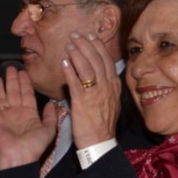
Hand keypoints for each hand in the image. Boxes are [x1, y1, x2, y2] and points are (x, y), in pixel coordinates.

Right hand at [0, 65, 57, 169]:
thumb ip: (51, 117)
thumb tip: (53, 105)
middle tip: (11, 68)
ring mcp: (5, 117)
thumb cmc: (34, 147)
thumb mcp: (49, 130)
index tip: (24, 72)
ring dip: (0, 87)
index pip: (27, 94)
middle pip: (14, 93)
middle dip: (13, 80)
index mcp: (30, 115)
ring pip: (2, 98)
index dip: (25, 83)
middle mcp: (17, 114)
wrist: (20, 157)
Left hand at [62, 31, 120, 149]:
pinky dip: (70, 71)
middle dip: (86, 45)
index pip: (106, 60)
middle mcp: (106, 87)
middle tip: (76, 35)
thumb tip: (99, 74)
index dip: (97, 46)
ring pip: (87, 68)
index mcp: (113, 86)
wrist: (100, 142)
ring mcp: (95, 94)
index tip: (89, 36)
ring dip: (77, 54)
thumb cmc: (102, 124)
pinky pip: (76, 83)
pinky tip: (64, 62)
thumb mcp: (110, 101)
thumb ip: (105, 87)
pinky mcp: (83, 103)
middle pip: (97, 60)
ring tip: (69, 45)